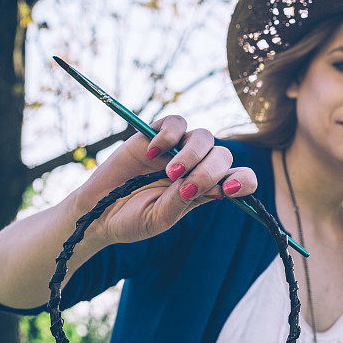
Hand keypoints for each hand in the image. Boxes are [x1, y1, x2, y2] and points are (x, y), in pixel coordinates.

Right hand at [73, 115, 256, 244]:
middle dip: (210, 171)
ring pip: (204, 137)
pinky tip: (153, 152)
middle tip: (184, 187)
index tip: (230, 189)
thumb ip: (182, 201)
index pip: (240, 178)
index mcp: (207, 190)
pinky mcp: (156, 135)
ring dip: (192, 154)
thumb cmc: (132, 220)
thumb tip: (212, 186)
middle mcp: (198, 167)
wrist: (98, 211)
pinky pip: (175, 123)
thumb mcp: (160, 218)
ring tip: (170, 173)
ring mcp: (178, 150)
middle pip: (223, 155)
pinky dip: (169, 134)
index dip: (244, 180)